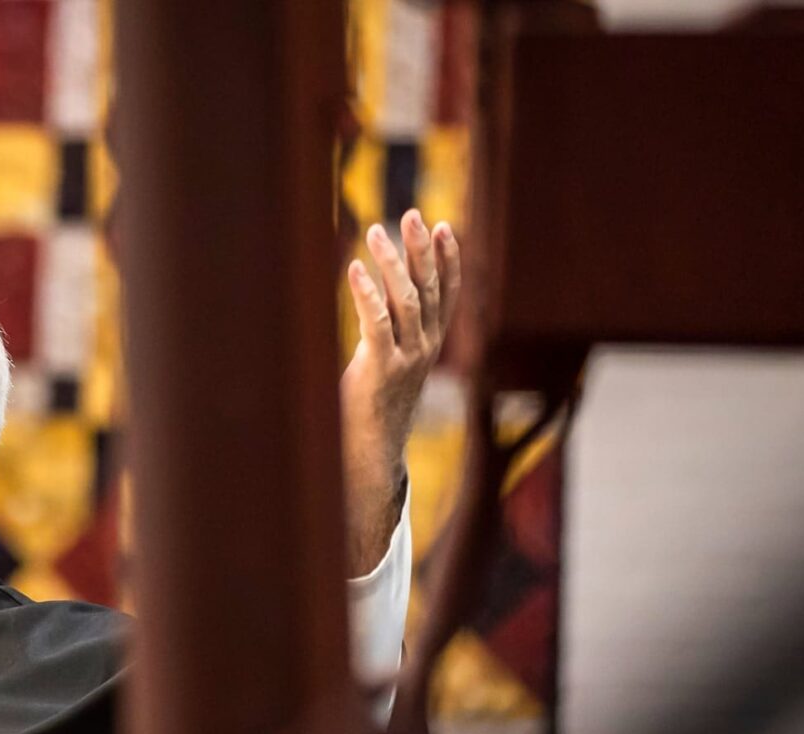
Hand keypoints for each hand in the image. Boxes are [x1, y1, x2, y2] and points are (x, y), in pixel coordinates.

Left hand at [339, 209, 460, 573]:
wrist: (370, 449)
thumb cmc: (373, 402)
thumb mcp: (391, 360)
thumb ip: (391, 330)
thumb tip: (382, 297)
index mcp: (432, 343)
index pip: (449, 293)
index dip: (449, 259)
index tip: (444, 226)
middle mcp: (426, 347)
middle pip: (431, 289)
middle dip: (422, 250)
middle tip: (412, 214)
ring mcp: (407, 359)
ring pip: (407, 300)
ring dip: (393, 263)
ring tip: (377, 230)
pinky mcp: (381, 369)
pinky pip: (376, 323)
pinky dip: (367, 293)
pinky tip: (354, 267)